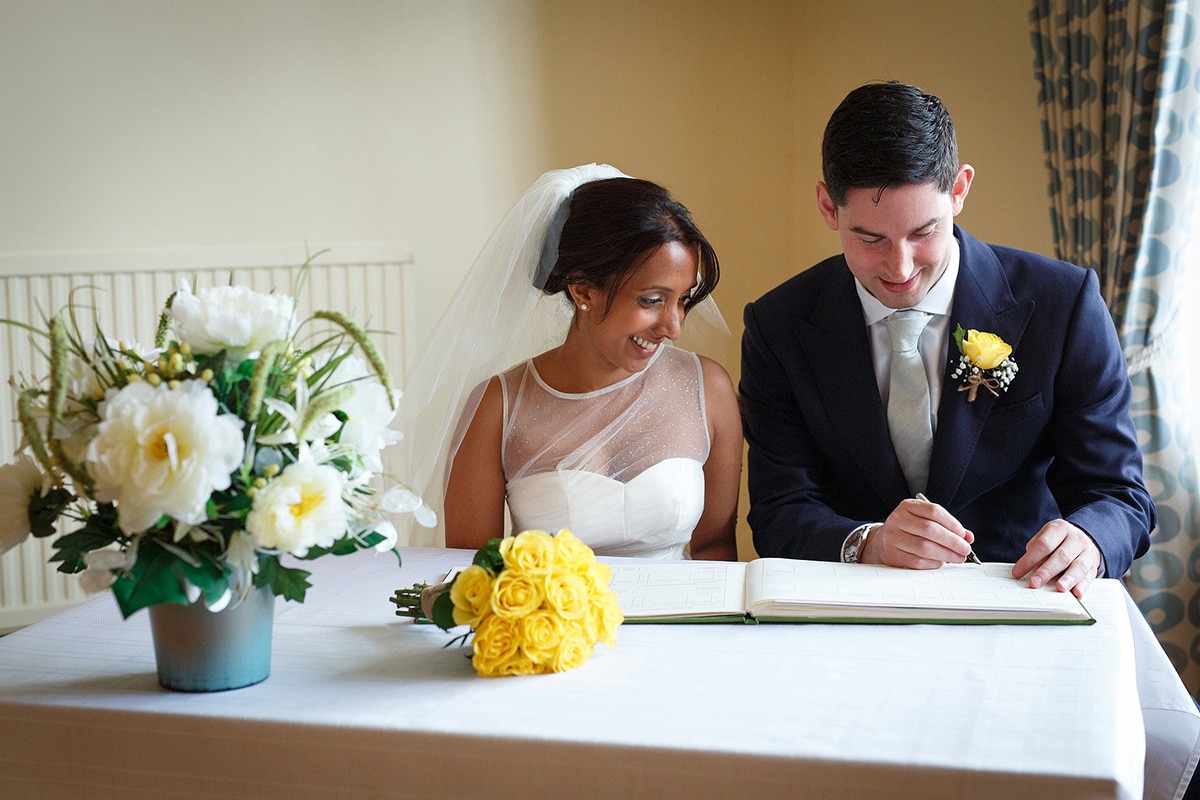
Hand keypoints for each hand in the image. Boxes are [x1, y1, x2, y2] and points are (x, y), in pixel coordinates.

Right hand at [860, 497, 974, 568]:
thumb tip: (967, 537)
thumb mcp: (925, 521)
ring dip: (946, 554)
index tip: (964, 535)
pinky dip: (934, 563)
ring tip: (957, 557)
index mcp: (907, 506)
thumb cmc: (909, 530)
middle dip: (952, 541)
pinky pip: (918, 561)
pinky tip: (940, 562)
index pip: (934, 511)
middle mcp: (897, 519)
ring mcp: (892, 537)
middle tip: (965, 549)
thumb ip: (947, 527)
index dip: (953, 524)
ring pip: (925, 547)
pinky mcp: (892, 555)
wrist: (881, 542)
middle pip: (930, 529)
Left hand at [1012, 520, 1100, 596]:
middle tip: (1034, 583)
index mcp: (1060, 529)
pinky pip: (1089, 577)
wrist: (1084, 538)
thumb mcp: (1045, 538)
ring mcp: (1087, 552)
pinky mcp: (1094, 566)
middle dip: (1046, 571)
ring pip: (1078, 567)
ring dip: (1068, 579)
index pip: (1044, 544)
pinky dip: (1083, 586)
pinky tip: (1077, 593)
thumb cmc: (1058, 541)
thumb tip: (1026, 571)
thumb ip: (1036, 552)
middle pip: (1061, 556)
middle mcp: (1076, 539)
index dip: (1029, 559)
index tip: (1018, 573)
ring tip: (1059, 588)